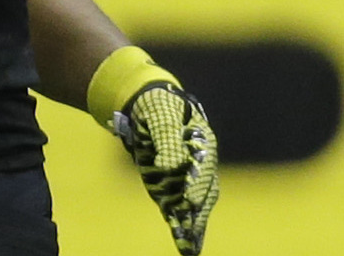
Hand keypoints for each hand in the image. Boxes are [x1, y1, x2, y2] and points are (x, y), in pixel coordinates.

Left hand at [117, 83, 219, 255]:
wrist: (146, 107)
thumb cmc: (158, 107)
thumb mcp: (161, 117)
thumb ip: (166, 139)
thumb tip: (170, 165)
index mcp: (202, 146)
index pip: (201, 169)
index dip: (195, 184)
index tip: (190, 200)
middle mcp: (198, 167)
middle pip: (201, 194)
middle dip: (197, 216)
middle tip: (192, 235)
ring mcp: (185, 178)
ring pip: (191, 207)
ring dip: (191, 228)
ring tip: (189, 250)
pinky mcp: (170, 186)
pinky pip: (176, 208)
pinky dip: (178, 225)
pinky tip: (182, 244)